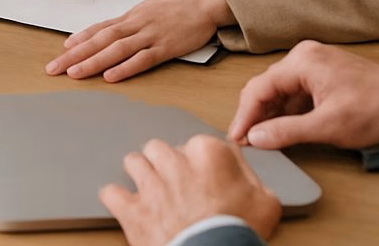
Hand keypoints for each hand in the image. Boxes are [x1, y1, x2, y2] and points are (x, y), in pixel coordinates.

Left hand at [47, 0, 229, 81]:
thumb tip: (119, 31)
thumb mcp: (152, 9)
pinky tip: (110, 76)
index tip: (63, 49)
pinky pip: (142, 59)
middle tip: (54, 68)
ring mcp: (150, 35)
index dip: (80, 39)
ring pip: (115, 50)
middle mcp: (136, 24)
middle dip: (74, 55)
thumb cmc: (182, 3)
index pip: (100, 28)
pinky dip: (125, 67)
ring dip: (92, 62)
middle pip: (99, 40)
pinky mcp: (167, 47)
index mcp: (132, 16)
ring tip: (74, 73)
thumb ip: (136, 22)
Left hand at [99, 135, 280, 245]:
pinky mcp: (132, 209)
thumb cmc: (240, 234)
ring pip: (133, 162)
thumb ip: (249, 174)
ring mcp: (150, 185)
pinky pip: (111, 193)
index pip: (197, 143)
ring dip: (140, 174)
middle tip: (176, 183)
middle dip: (165, 164)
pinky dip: (117, 199)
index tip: (203, 175)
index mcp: (208, 154)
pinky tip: (125, 204)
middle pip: (159, 148)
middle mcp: (175, 163)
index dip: (200, 162)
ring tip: (149, 189)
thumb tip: (237, 163)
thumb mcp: (266, 202)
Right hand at [226, 40, 378, 150]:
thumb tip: (257, 138)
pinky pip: (295, 90)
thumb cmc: (376, 108)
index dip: (244, 116)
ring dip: (272, 113)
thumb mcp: (328, 126)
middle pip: (266, 86)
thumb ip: (287, 131)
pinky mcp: (323, 72)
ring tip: (264, 136)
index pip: (258, 88)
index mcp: (302, 62)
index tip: (237, 136)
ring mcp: (314, 62)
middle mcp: (304, 56)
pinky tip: (285, 126)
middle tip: (247, 139)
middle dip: (255, 114)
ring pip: (280, 89)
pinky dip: (288, 108)